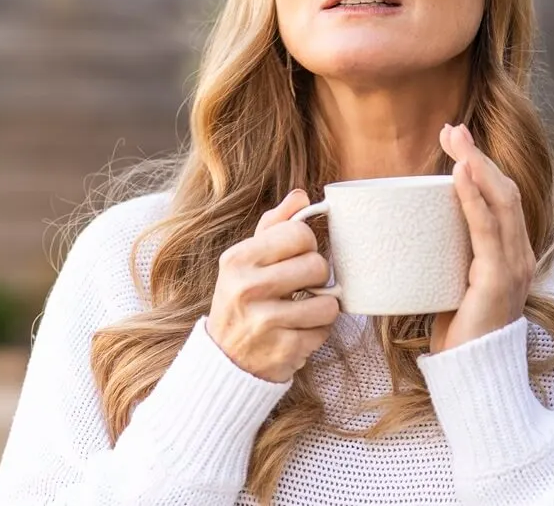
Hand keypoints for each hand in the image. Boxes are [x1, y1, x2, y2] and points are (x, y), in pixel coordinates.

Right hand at [205, 188, 340, 381]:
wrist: (226, 358)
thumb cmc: (242, 299)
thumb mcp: (246, 260)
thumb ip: (273, 225)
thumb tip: (301, 196)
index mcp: (238, 259)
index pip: (298, 233)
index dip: (307, 244)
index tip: (297, 256)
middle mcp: (247, 288)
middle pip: (317, 265)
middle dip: (317, 276)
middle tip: (302, 286)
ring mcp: (265, 321)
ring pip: (328, 303)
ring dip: (321, 308)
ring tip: (301, 311)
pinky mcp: (283, 349)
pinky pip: (323, 332)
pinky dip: (315, 333)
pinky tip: (295, 332)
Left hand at [430, 124, 533, 352]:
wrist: (471, 371)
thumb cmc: (457, 329)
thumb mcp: (453, 281)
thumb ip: (446, 255)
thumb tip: (410, 228)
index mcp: (510, 252)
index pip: (502, 197)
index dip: (482, 164)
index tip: (455, 140)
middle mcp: (519, 254)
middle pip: (504, 190)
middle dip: (477, 155)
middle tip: (451, 129)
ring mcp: (513, 265)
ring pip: (500, 202)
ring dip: (475, 165)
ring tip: (454, 140)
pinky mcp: (498, 279)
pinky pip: (487, 230)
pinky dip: (475, 199)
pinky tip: (462, 177)